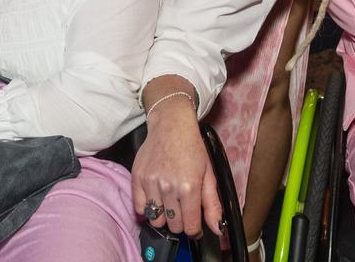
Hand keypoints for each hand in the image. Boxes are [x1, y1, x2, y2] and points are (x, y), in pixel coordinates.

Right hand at [131, 104, 222, 237]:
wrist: (171, 125)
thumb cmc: (192, 147)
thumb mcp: (209, 174)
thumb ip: (213, 204)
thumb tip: (217, 229)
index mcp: (189, 187)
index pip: (190, 226)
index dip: (195, 230)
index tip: (195, 225)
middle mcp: (169, 187)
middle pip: (173, 225)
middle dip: (181, 222)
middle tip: (183, 209)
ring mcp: (151, 183)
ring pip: (156, 220)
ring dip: (164, 217)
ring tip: (169, 204)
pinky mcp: (137, 178)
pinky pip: (140, 208)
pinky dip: (148, 209)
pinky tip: (156, 200)